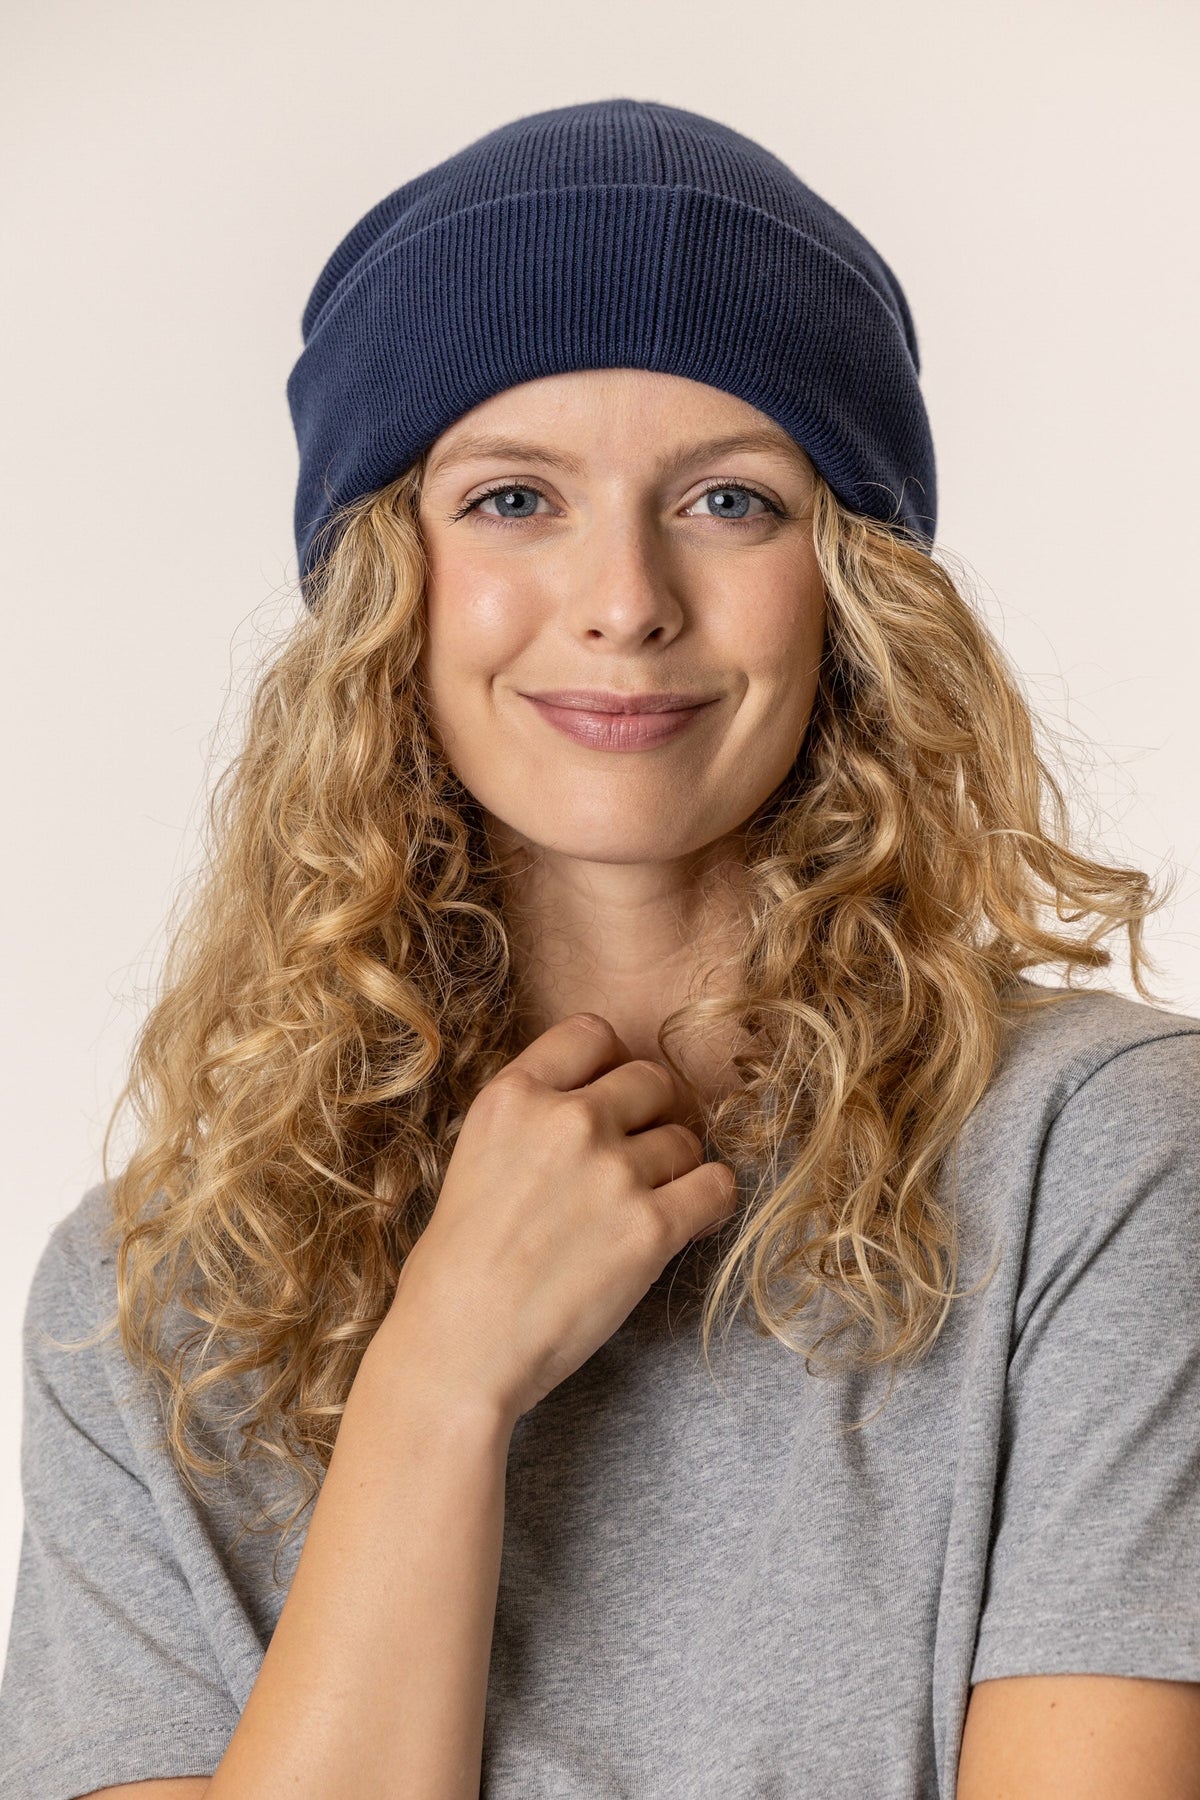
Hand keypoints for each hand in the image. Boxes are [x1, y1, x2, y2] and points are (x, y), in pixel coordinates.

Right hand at [380, 1012, 738, 1423]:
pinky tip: (689, 1222)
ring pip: (685, 1140)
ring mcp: (612, 1171)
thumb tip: (590, 1109)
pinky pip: (716, 1188)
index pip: (592, 1034)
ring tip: (646, 1208)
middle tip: (637, 1158)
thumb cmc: (452, 1273)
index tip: (610, 1098)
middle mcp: (566, 1120)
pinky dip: (710, 1203)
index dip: (609, 1065)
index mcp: (512, 1097)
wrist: (457, 1351)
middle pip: (651, 1080)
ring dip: (676, 1170)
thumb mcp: (473, 1160)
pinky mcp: (650, 1227)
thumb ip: (531, 1123)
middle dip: (651, 1116)